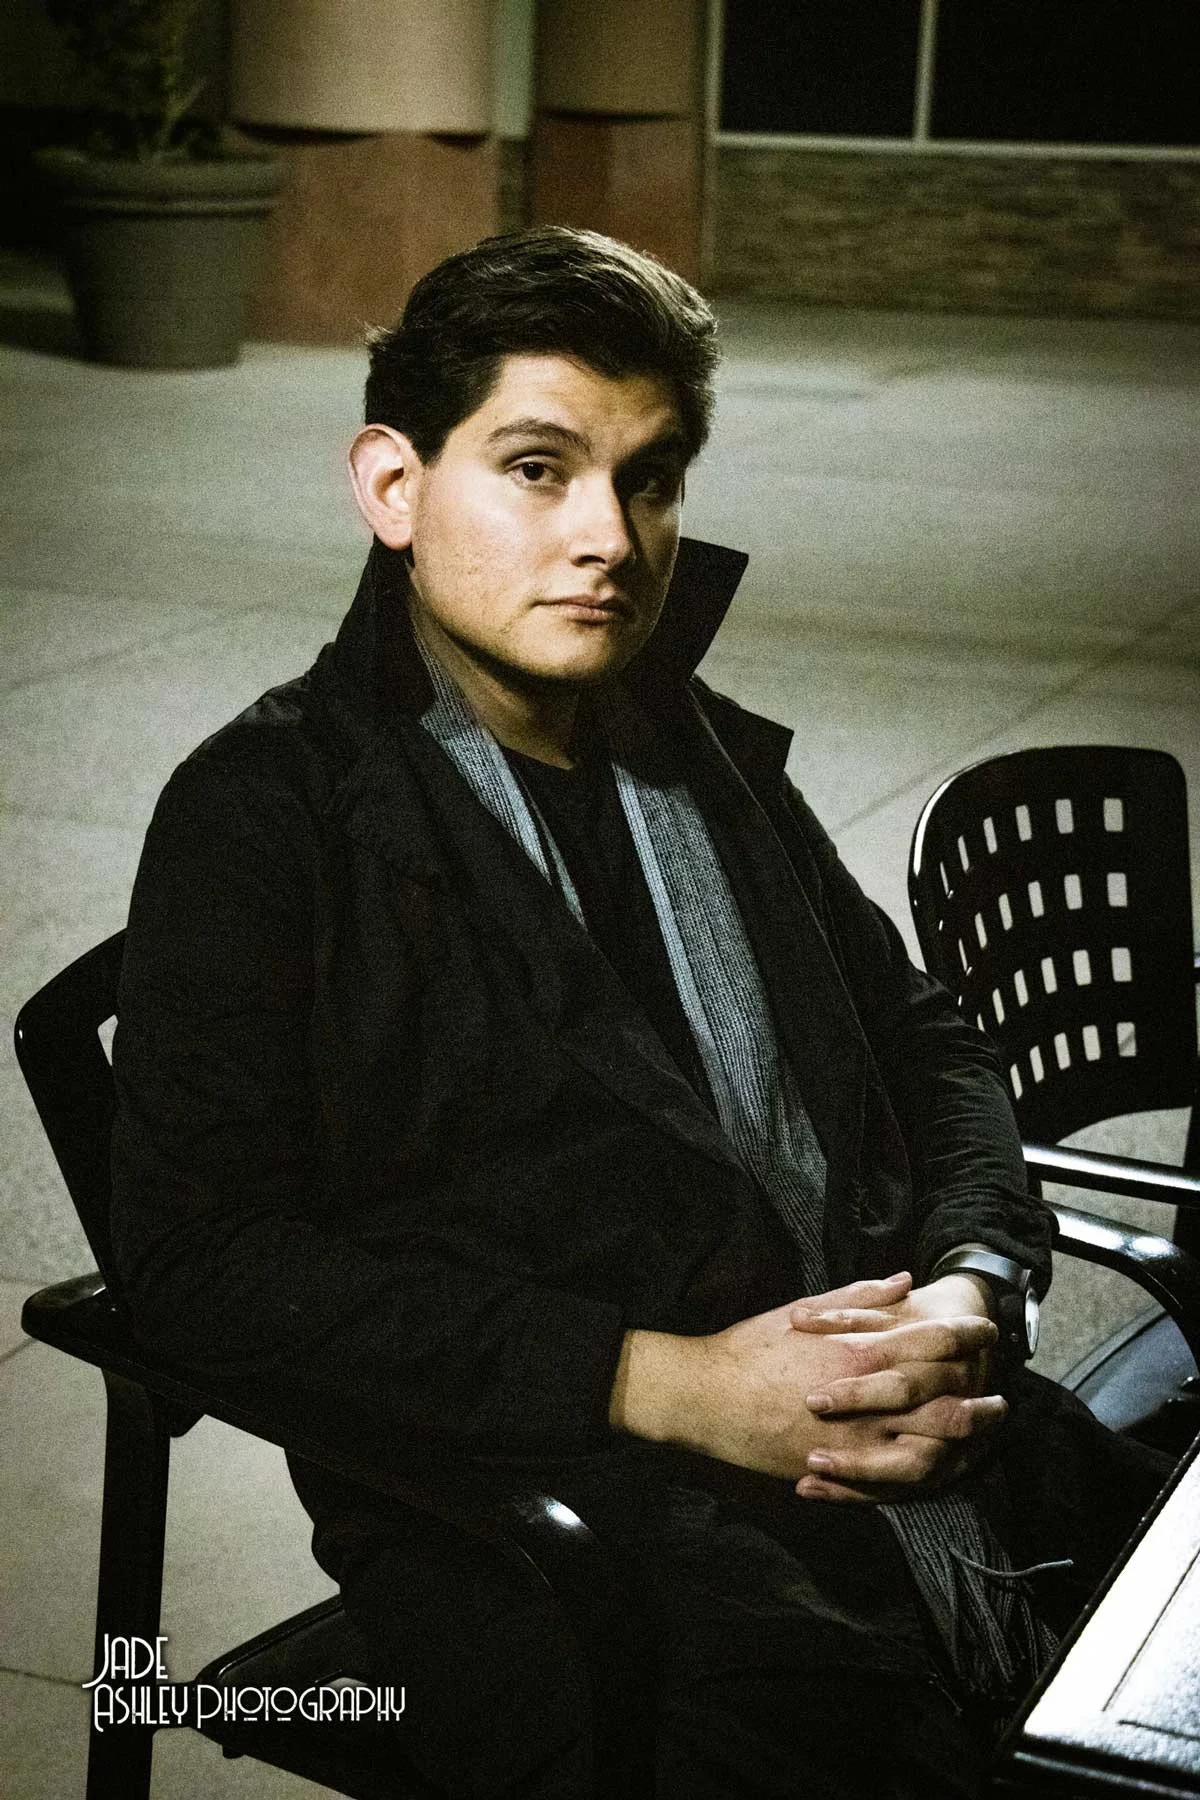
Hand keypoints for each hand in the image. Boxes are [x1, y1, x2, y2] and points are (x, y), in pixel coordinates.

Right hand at [609, 1275, 999, 1493]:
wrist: (706, 1397)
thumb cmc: (753, 1348)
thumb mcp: (807, 1310)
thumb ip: (861, 1297)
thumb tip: (903, 1281)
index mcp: (861, 1352)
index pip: (934, 1344)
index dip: (968, 1338)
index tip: (988, 1332)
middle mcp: (867, 1400)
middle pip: (945, 1404)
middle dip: (978, 1400)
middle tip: (1001, 1398)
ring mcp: (856, 1441)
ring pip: (931, 1451)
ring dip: (963, 1447)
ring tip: (981, 1441)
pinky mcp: (840, 1471)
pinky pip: (895, 1483)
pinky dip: (922, 1479)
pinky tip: (936, 1472)